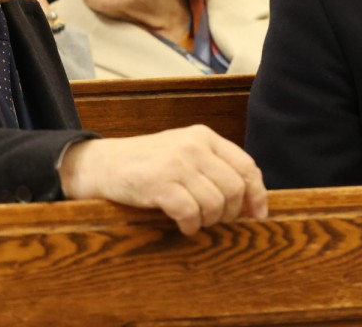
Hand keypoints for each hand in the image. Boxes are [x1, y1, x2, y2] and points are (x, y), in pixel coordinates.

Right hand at [59, 125, 267, 234]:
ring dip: (208, 221)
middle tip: (216, 220)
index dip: (257, 193)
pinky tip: (183, 225)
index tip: (258, 213)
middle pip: (234, 188)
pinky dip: (191, 226)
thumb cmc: (147, 163)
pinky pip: (190, 213)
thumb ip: (213, 165)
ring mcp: (176, 163)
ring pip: (215, 204)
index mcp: (204, 136)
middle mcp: (194, 146)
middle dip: (230, 212)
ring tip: (195, 220)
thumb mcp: (183, 151)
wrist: (102, 164)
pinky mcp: (159, 183)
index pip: (246, 165)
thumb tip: (249, 199)